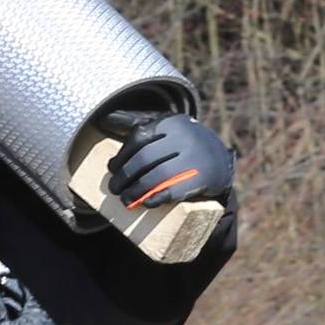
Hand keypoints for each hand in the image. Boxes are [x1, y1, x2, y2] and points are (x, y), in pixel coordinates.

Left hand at [106, 111, 234, 209]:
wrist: (221, 162)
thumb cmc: (184, 147)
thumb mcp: (168, 130)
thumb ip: (142, 126)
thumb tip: (103, 121)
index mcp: (172, 123)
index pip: (139, 137)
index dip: (122, 156)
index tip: (112, 170)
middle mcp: (184, 137)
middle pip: (145, 158)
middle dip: (125, 176)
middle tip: (115, 189)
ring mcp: (195, 159)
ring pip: (157, 175)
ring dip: (137, 191)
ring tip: (126, 200)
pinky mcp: (202, 179)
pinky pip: (175, 189)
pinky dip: (157, 197)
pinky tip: (147, 203)